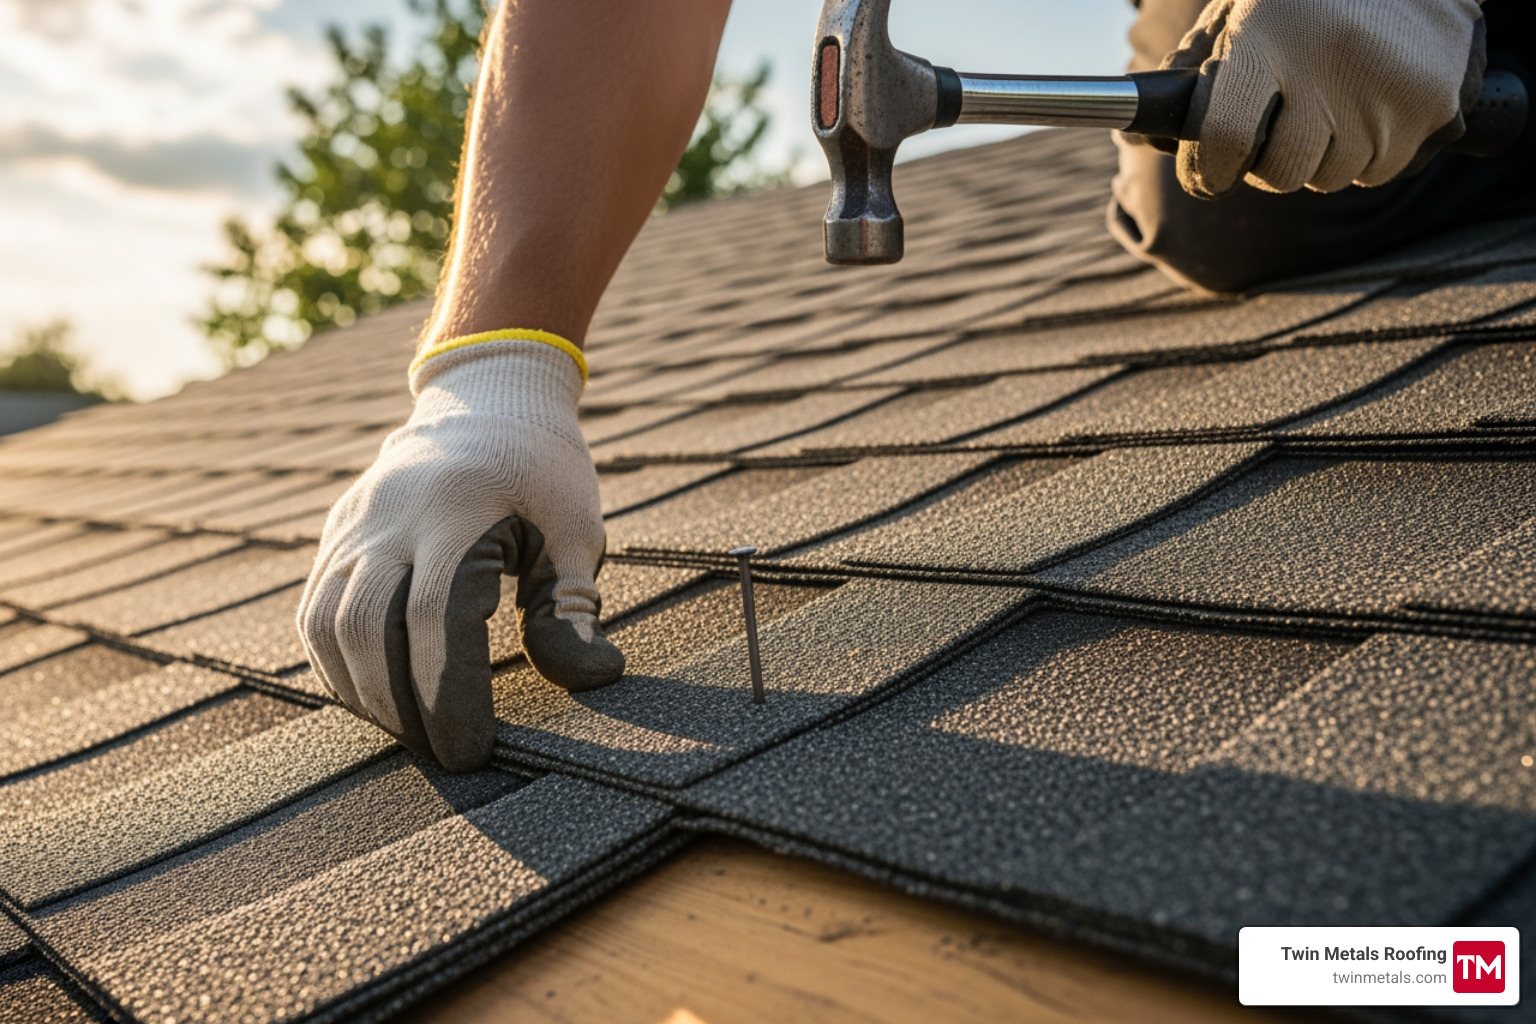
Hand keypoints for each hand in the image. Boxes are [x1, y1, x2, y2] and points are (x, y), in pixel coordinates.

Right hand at [298, 337, 623, 770]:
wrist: (487, 401)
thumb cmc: (543, 474)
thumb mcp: (576, 531)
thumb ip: (572, 607)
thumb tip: (595, 678)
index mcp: (460, 510)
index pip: (437, 619)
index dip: (449, 696)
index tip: (472, 750)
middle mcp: (391, 516)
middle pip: (369, 629)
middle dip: (403, 708)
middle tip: (445, 757)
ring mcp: (353, 524)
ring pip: (328, 625)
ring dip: (365, 694)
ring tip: (413, 733)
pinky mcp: (335, 534)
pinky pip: (314, 611)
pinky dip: (338, 666)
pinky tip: (377, 696)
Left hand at [1164, 0, 1485, 197]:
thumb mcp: (1242, 12)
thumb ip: (1195, 71)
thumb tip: (1147, 134)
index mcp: (1266, 36)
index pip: (1224, 139)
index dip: (1207, 171)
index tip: (1207, 175)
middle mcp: (1328, 64)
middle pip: (1281, 173)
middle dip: (1270, 163)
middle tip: (1279, 127)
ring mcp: (1387, 88)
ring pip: (1330, 178)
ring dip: (1322, 156)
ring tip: (1332, 101)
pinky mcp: (1435, 105)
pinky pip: (1380, 170)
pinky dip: (1368, 151)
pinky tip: (1370, 103)